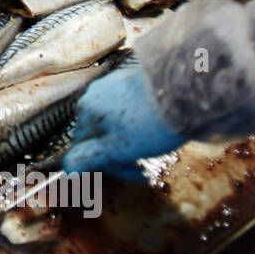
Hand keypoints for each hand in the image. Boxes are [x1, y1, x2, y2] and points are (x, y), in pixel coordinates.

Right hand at [62, 65, 183, 181]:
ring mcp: (112, 84)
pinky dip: (136, 121)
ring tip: (152, 146)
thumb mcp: (118, 149)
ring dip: (127, 138)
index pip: (84, 148)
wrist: (187, 90)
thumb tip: (67, 169)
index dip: (109, 167)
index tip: (135, 174)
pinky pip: (125, 107)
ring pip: (113, 121)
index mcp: (86, 111)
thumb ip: (88, 159)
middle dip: (118, 153)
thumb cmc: (152, 124)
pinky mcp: (130, 79)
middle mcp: (93, 94)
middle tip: (145, 166)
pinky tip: (154, 128)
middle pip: (98, 134)